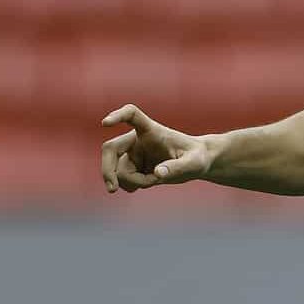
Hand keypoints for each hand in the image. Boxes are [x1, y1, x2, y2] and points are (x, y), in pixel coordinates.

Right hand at [99, 104, 213, 192]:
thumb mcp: (194, 163)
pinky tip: (146, 183)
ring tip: (155, 181)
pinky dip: (132, 185)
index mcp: (151, 130)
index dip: (117, 116)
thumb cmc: (197, 157)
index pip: (131, 114)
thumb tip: (158, 174)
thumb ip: (178, 168)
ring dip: (133, 182)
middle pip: (111, 149)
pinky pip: (122, 179)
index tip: (105, 123)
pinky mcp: (132, 166)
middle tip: (113, 189)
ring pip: (118, 171)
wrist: (195, 164)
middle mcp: (137, 140)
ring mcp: (132, 154)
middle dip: (108, 170)